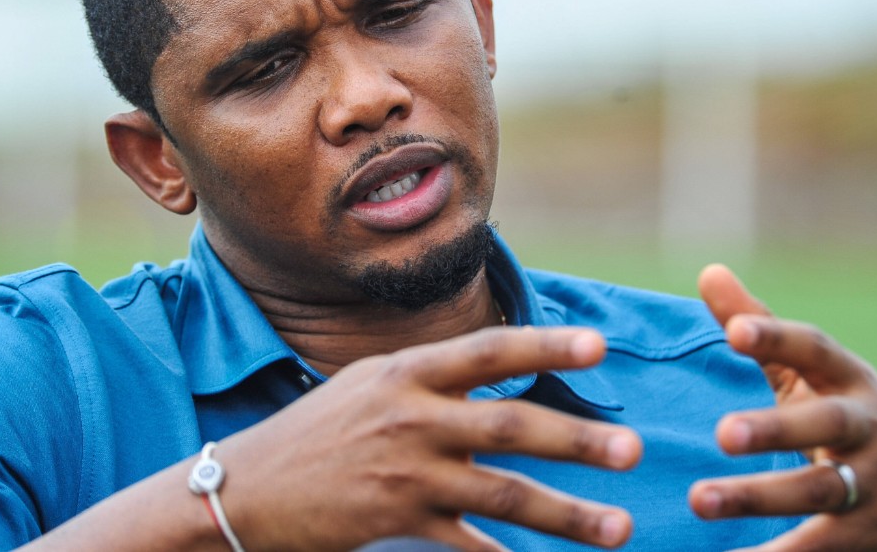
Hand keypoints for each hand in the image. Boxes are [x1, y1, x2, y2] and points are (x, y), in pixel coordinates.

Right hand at [217, 326, 642, 550]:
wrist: (243, 488)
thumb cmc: (313, 434)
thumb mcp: (366, 386)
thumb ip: (429, 381)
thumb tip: (497, 375)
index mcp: (405, 372)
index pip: (487, 351)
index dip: (545, 346)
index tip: (598, 347)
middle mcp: (409, 416)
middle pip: (509, 425)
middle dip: (576, 438)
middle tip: (633, 450)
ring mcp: (403, 471)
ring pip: (502, 492)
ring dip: (567, 513)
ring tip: (619, 528)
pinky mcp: (393, 521)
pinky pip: (465, 547)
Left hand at [688, 265, 876, 551]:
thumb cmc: (856, 421)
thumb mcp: (818, 375)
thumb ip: (762, 328)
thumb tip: (707, 270)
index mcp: (850, 381)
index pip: (816, 351)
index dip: (778, 338)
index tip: (736, 330)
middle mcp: (866, 429)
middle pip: (827, 424)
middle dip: (777, 427)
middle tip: (722, 432)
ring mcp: (873, 485)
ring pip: (821, 490)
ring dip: (759, 497)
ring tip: (699, 499)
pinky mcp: (866, 537)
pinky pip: (817, 548)